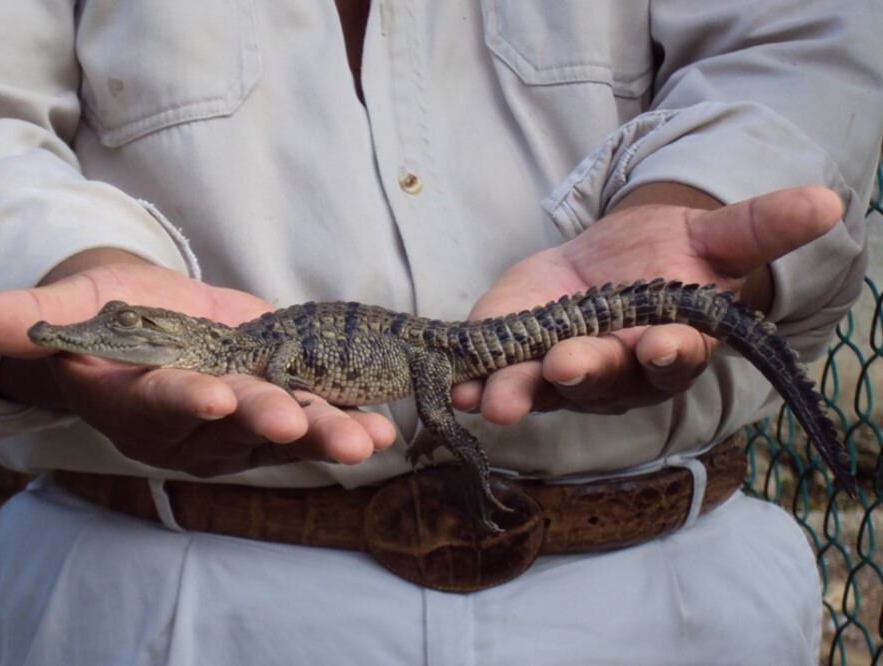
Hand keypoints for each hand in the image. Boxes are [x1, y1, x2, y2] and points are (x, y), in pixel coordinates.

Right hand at [0, 250, 395, 475]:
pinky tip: (385, 425)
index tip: (211, 394)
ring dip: (323, 435)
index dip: (182, 400)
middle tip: (293, 423)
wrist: (150, 323)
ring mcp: (238, 419)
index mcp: (136, 401)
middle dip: (262, 425)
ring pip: (281, 432)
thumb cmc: (101, 316)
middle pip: (229, 428)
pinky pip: (315, 417)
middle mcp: (190, 422)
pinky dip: (348, 421)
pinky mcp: (277, 400)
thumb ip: (22, 321)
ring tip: (364, 439)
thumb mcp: (62, 311)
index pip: (157, 403)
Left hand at [452, 185, 842, 423]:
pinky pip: (497, 378)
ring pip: (543, 390)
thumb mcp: (716, 236)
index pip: (673, 359)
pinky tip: (455, 387)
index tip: (663, 344)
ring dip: (518, 393)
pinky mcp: (517, 362)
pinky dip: (474, 384)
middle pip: (603, 380)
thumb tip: (830, 199)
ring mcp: (563, 374)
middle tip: (564, 365)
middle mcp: (618, 374)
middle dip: (584, 373)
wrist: (614, 263)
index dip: (668, 354)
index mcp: (671, 347)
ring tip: (493, 398)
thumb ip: (760, 227)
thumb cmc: (671, 256)